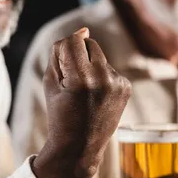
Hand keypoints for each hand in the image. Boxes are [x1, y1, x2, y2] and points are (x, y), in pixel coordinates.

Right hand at [33, 28, 130, 177]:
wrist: (80, 148)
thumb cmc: (59, 114)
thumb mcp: (51, 83)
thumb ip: (62, 52)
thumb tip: (84, 30)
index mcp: (81, 80)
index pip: (73, 40)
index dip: (63, 49)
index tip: (60, 66)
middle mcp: (103, 79)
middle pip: (90, 43)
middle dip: (79, 54)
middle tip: (72, 79)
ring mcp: (118, 84)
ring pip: (100, 56)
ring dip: (90, 66)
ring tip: (84, 92)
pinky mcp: (126, 87)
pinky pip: (110, 70)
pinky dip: (101, 78)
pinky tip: (97, 97)